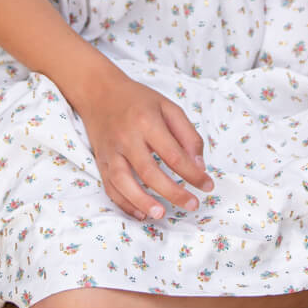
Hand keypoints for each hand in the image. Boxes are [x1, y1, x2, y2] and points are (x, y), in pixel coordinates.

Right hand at [71, 74, 212, 220]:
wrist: (99, 93)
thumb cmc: (138, 100)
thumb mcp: (168, 107)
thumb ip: (187, 135)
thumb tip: (198, 166)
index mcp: (147, 121)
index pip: (173, 155)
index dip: (193, 174)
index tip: (207, 185)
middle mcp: (126, 138)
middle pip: (149, 172)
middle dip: (173, 193)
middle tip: (193, 205)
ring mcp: (110, 151)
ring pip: (124, 182)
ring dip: (142, 202)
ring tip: (162, 214)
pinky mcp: (100, 161)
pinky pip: (109, 187)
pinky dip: (123, 203)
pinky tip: (140, 213)